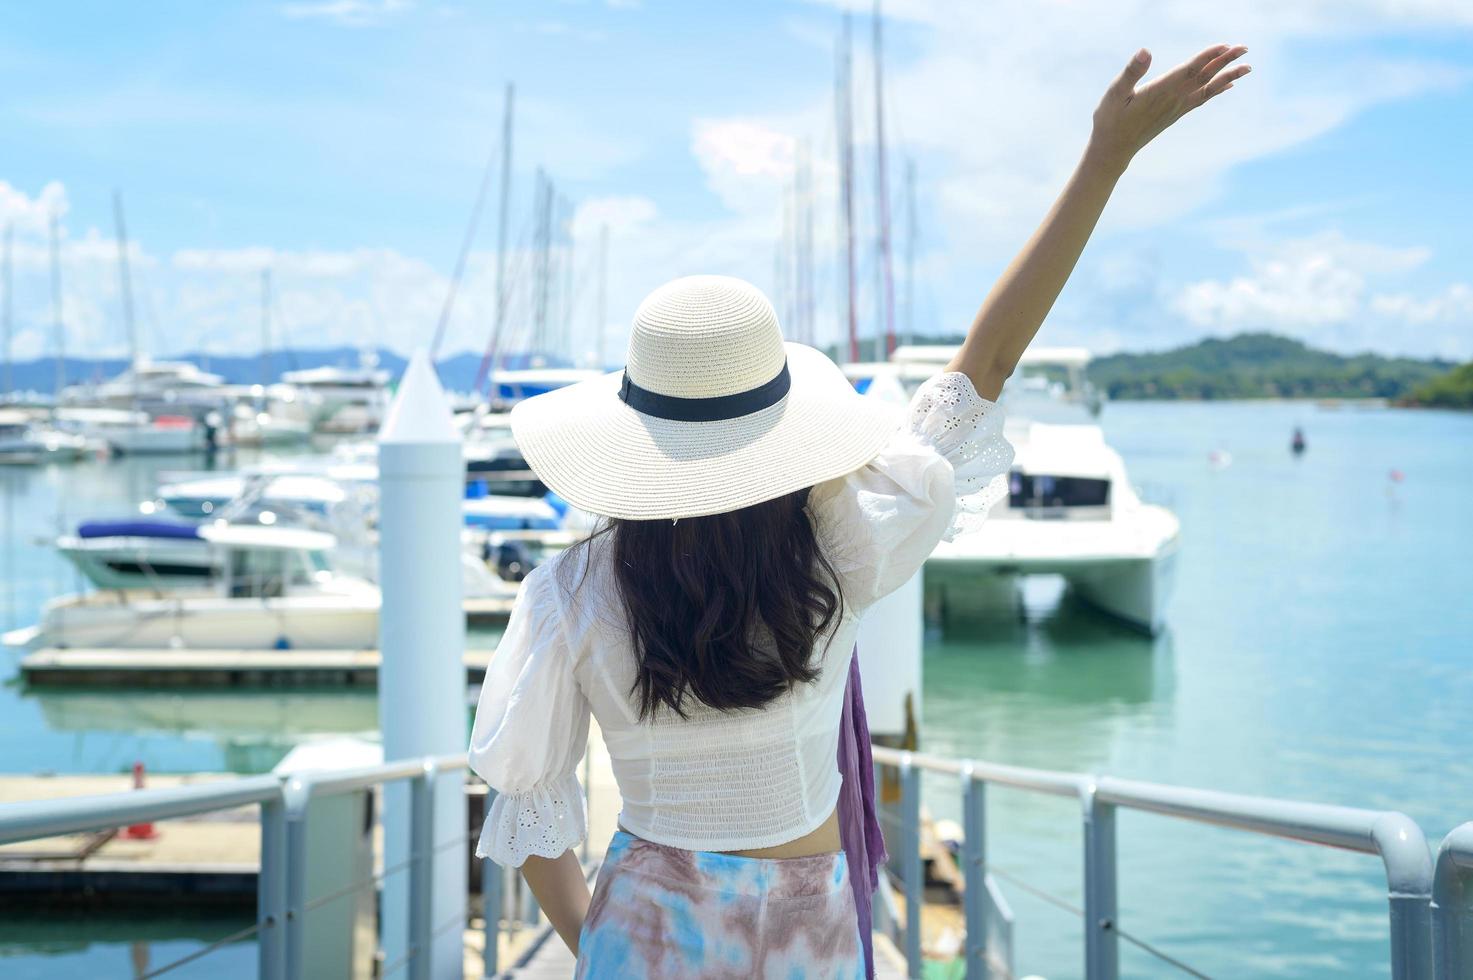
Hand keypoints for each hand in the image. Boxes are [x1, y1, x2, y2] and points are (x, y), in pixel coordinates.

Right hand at [1088, 44, 1250, 172]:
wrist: (1113, 151)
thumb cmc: (1109, 121)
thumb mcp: (1114, 93)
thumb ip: (1131, 71)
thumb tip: (1146, 51)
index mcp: (1161, 91)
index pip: (1190, 70)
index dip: (1208, 57)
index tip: (1226, 46)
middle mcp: (1174, 100)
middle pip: (1205, 76)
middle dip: (1225, 61)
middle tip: (1245, 48)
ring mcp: (1177, 108)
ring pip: (1208, 88)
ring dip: (1228, 76)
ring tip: (1247, 67)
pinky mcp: (1175, 114)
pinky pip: (1201, 99)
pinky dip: (1216, 90)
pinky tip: (1227, 85)